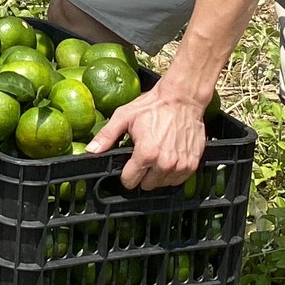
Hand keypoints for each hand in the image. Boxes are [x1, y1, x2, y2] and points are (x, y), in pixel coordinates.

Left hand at [88, 79, 210, 190]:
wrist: (183, 98)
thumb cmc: (153, 106)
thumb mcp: (124, 117)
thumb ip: (107, 136)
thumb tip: (91, 151)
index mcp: (146, 154)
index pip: (130, 181)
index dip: (126, 174)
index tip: (128, 165)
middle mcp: (164, 164)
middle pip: (147, 185)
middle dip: (142, 175)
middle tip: (144, 157)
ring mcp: (181, 165)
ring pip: (163, 184)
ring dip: (158, 174)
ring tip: (157, 155)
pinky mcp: (193, 164)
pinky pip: (179, 180)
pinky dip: (173, 172)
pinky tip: (169, 157)